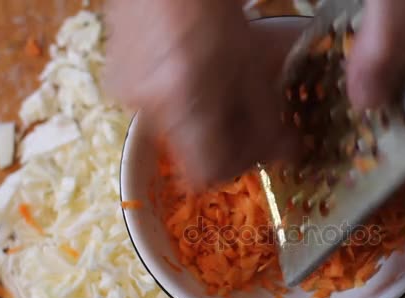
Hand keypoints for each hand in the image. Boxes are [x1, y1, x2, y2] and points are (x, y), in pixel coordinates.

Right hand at [104, 0, 299, 188]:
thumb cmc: (211, 5)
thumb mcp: (251, 61)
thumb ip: (267, 116)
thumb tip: (288, 153)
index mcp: (182, 102)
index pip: (207, 172)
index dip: (239, 165)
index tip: (262, 145)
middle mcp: (145, 107)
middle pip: (194, 152)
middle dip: (230, 138)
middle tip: (253, 113)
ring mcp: (125, 95)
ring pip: (178, 132)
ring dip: (209, 119)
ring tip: (225, 83)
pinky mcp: (116, 82)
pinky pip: (159, 110)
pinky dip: (186, 102)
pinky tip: (198, 71)